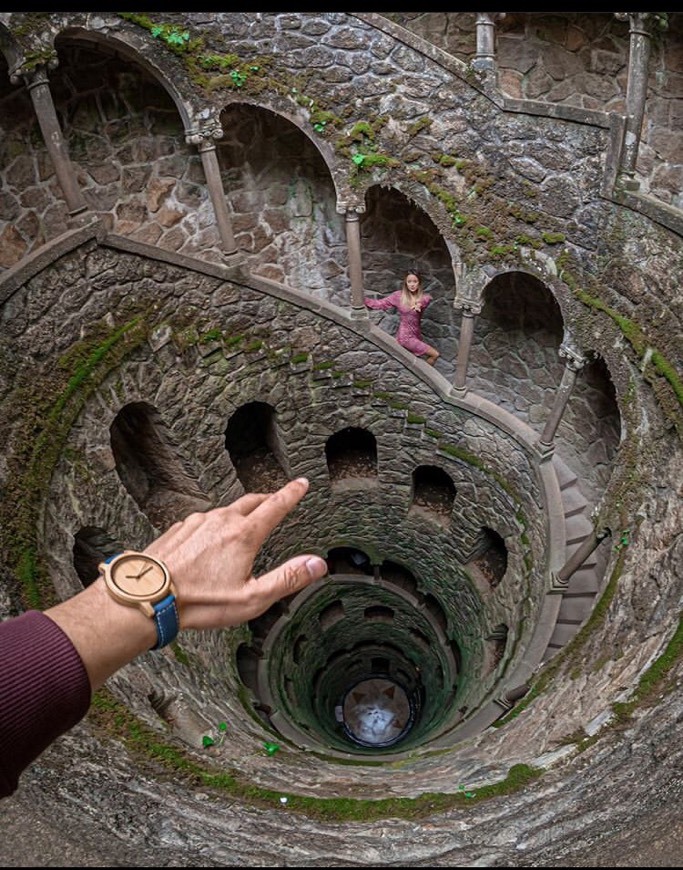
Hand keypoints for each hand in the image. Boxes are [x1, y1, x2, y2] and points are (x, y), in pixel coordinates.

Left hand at [46, 478, 327, 690]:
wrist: (147, 598)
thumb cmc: (200, 602)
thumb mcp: (252, 598)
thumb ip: (287, 578)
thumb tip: (317, 564)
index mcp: (243, 535)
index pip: (275, 505)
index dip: (291, 493)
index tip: (301, 483)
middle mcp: (221, 521)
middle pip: (251, 501)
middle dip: (267, 499)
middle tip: (277, 499)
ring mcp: (196, 523)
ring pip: (225, 511)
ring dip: (238, 514)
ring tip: (243, 526)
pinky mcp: (178, 530)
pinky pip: (202, 522)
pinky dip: (213, 526)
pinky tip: (209, 542)